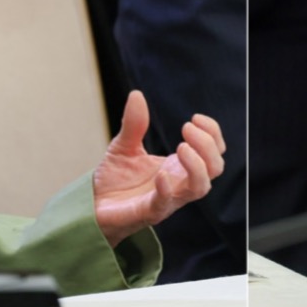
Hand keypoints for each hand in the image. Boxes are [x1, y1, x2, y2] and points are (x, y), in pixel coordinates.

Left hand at [92, 90, 225, 247]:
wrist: (92, 207)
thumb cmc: (115, 180)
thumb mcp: (123, 146)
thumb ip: (134, 124)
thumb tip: (136, 94)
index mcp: (178, 166)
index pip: (213, 152)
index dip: (213, 133)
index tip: (195, 117)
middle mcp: (179, 183)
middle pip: (214, 168)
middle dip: (208, 145)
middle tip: (186, 128)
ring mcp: (168, 199)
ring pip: (201, 187)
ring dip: (197, 165)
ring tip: (181, 147)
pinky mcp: (149, 212)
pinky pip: (166, 203)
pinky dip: (167, 188)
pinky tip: (160, 174)